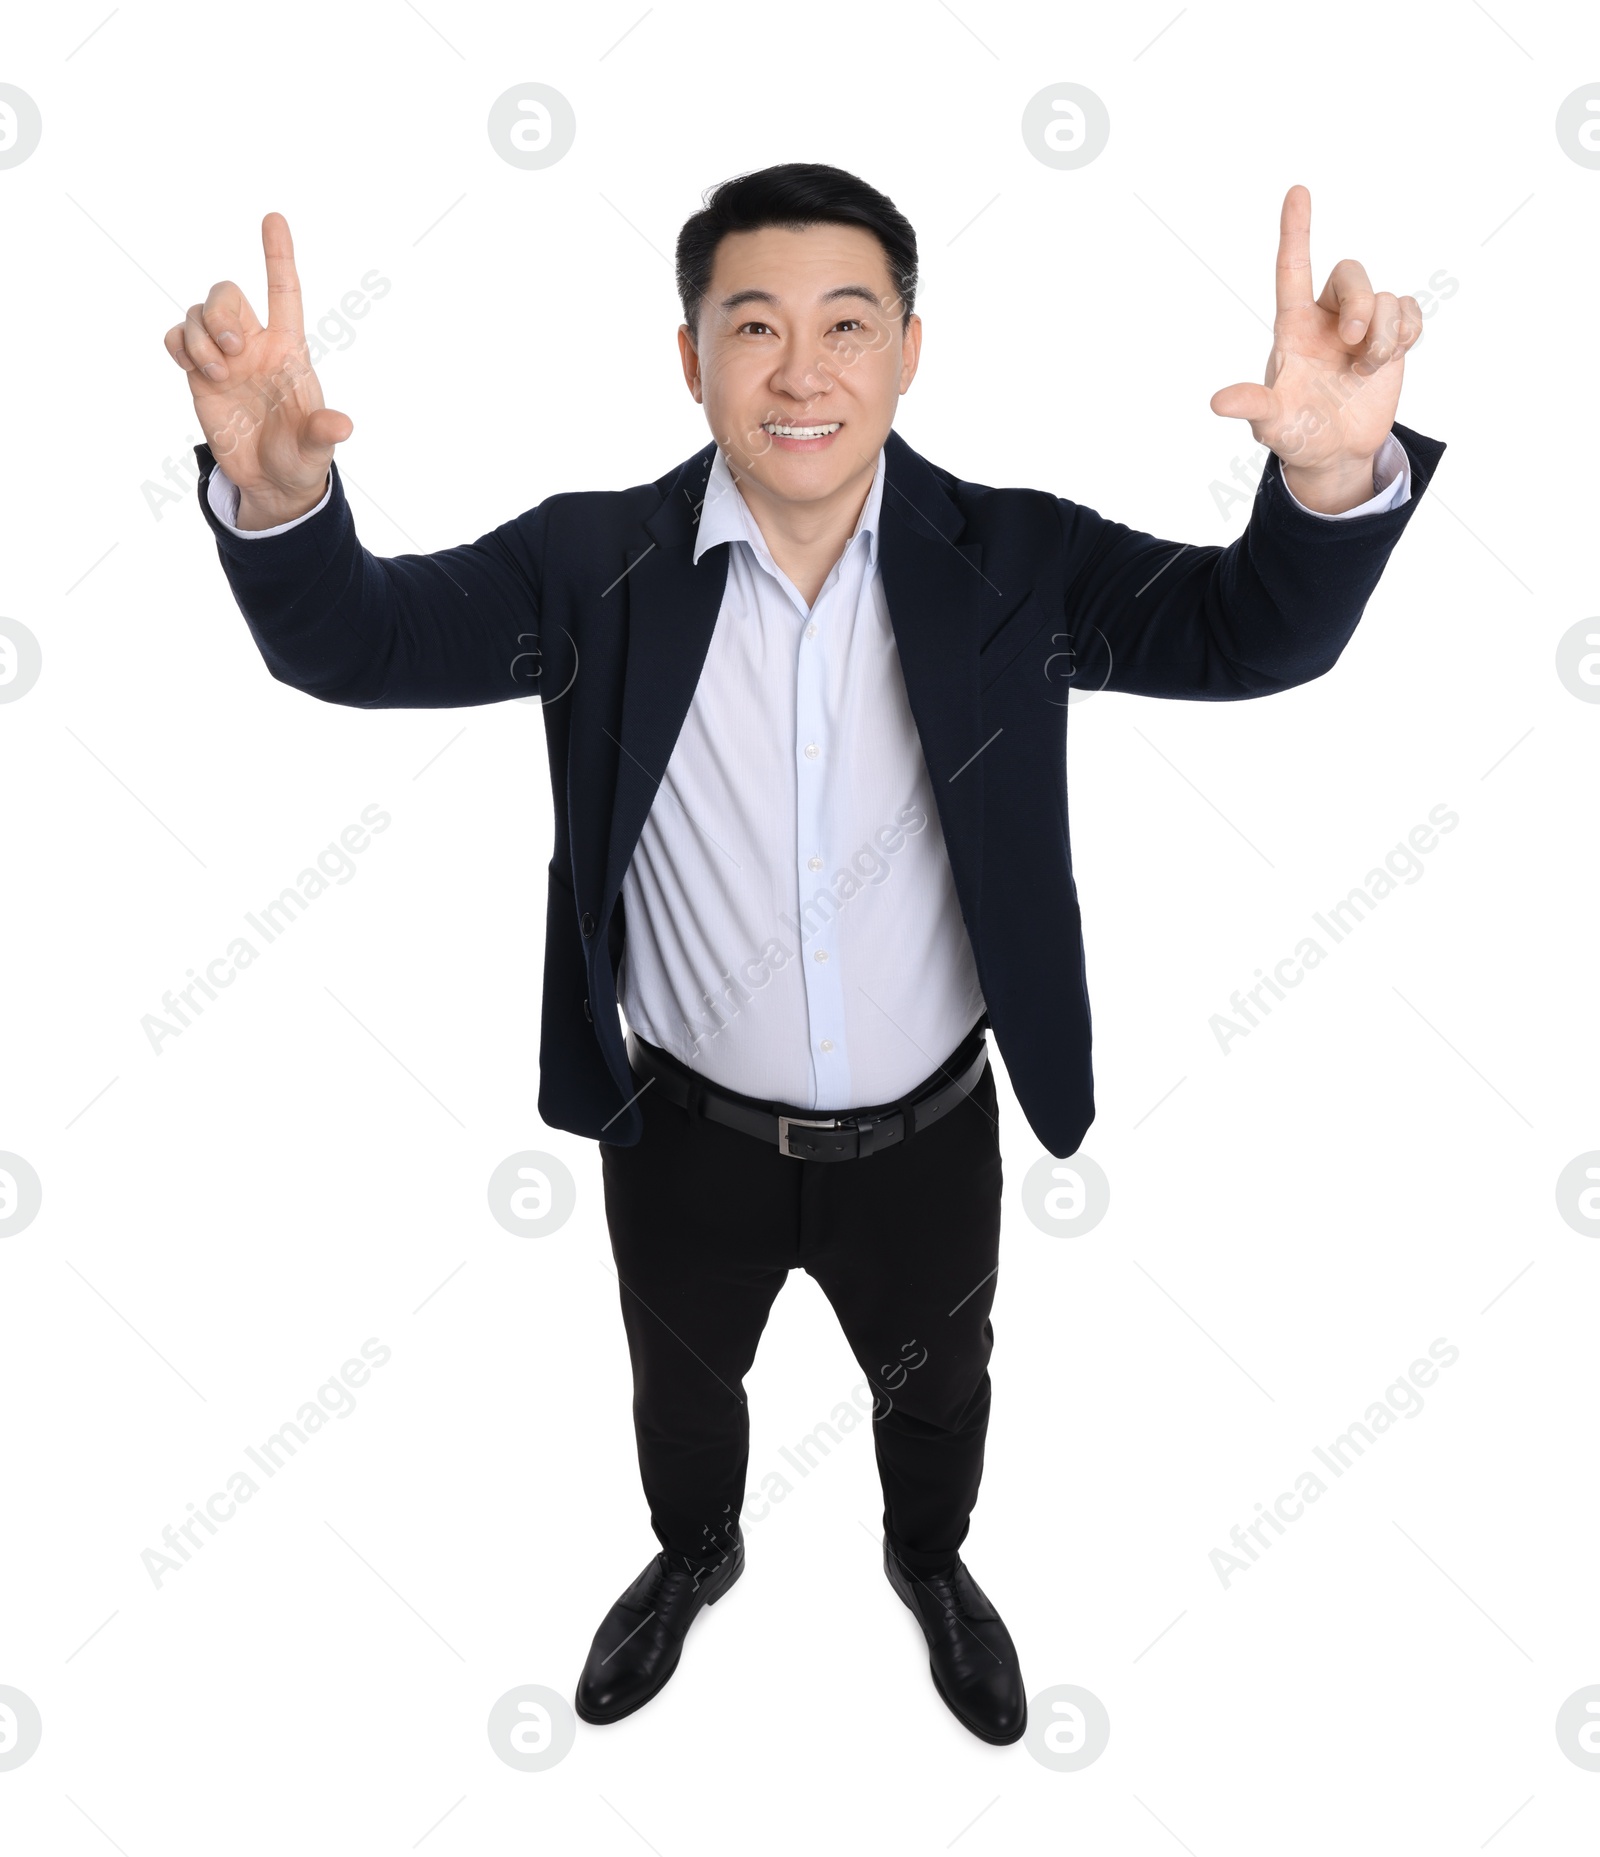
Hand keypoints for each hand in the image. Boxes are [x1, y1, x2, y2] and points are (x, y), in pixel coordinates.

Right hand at [162, 213, 352, 527]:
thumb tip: (343, 426)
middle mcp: (255, 345)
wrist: (271, 482)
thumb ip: (324, 432)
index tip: (273, 218)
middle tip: (232, 351)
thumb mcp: (316, 449)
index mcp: (288, 351)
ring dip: (200, 338)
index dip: (278, 256)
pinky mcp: (200, 375)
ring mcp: (225, 358)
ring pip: (198, 313)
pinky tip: (192, 369)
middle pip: (227, 294)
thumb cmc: (301, 458)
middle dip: (220, 312)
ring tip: (217, 375)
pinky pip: (178, 336)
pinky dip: (179, 344)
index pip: (283, 292)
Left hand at [1210, 185, 1422, 512]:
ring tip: (1365, 371)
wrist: (1335, 454)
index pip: (1292, 267)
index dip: (1296, 229)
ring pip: (1386, 297)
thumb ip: (1252, 406)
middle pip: (1351, 273)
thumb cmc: (1296, 433)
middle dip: (1360, 303)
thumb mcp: (1271, 423)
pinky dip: (1407, 334)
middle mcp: (1327, 318)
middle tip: (1354, 342)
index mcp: (1294, 327)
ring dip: (1385, 334)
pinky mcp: (1392, 338)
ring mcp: (1362, 326)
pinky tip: (1388, 361)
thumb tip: (1217, 403)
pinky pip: (1410, 311)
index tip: (1297, 190)